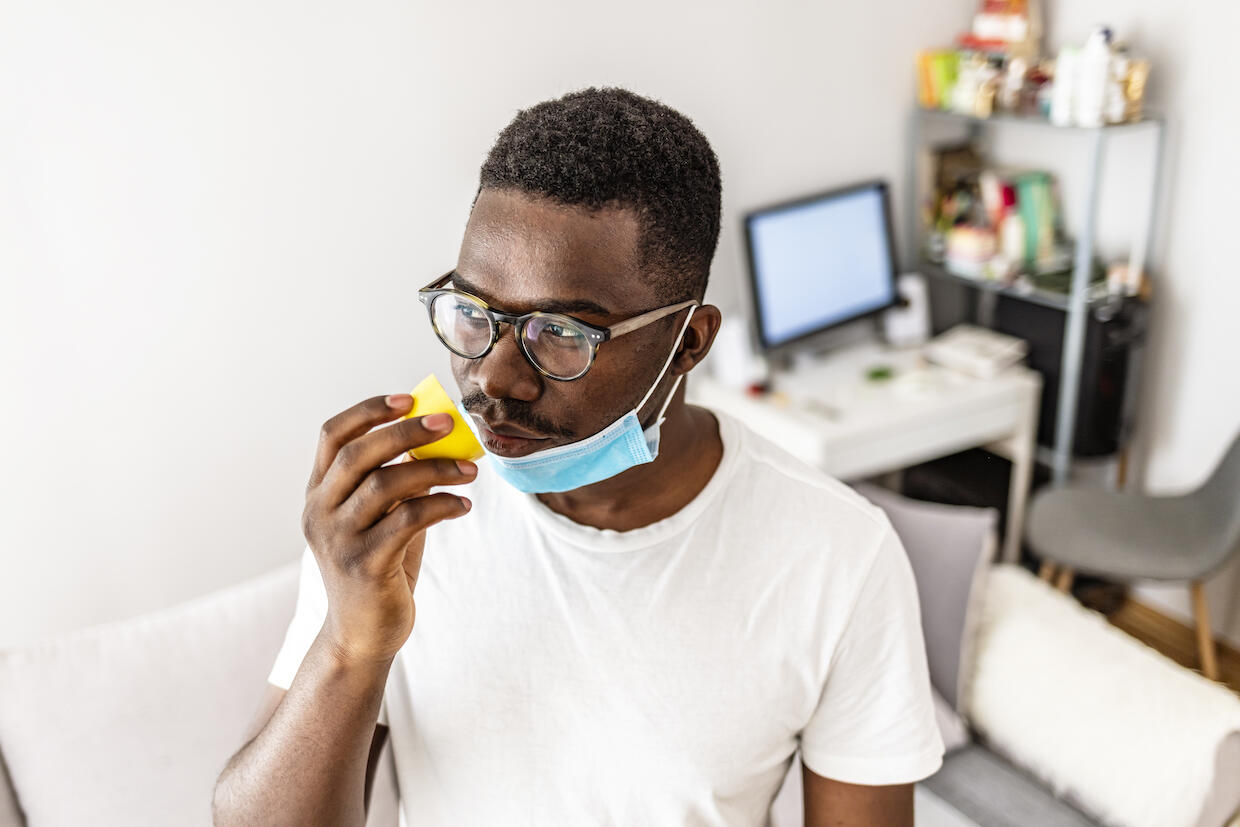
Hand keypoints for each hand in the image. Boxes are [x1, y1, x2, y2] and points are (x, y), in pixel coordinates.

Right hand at [302, 394, 476, 665]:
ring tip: (470, 471)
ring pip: (386, 484)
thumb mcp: (380, 517)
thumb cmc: (378, 567)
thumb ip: (395, 480)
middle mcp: (319, 512)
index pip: (332, 435)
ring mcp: (338, 539)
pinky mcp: (364, 565)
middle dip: (407, 432)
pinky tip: (463, 505)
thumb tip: (437, 436)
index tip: (408, 399)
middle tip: (449, 425)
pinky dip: (441, 505)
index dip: (368, 411)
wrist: (362, 634)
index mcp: (318, 493)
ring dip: (435, 469)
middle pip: (360, 453)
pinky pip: (408, 520)